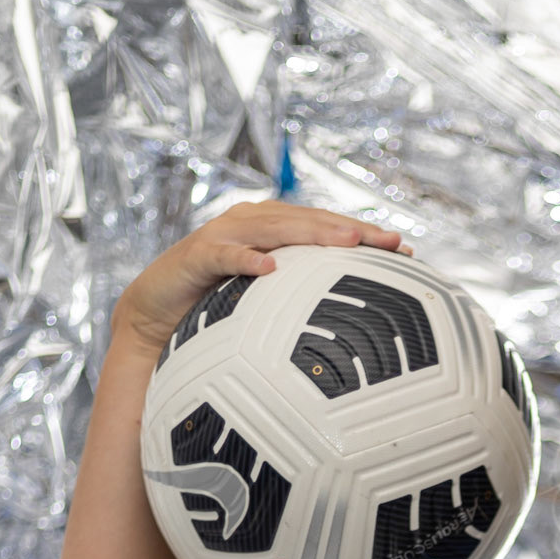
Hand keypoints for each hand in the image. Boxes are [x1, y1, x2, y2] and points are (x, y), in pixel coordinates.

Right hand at [112, 201, 413, 355]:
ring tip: (347, 243)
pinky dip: (246, 258)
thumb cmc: (214, 313)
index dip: (364, 235)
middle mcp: (253, 223)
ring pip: (275, 228)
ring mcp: (224, 235)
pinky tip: (269, 268)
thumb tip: (354, 338)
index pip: (327, 228)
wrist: (154, 318)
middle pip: (310, 220)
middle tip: (389, 241)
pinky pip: (225, 255)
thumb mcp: (265, 310)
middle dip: (351, 229)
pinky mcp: (196, 256)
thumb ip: (301, 307)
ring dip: (312, 234)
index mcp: (274, 232)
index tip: (405, 250)